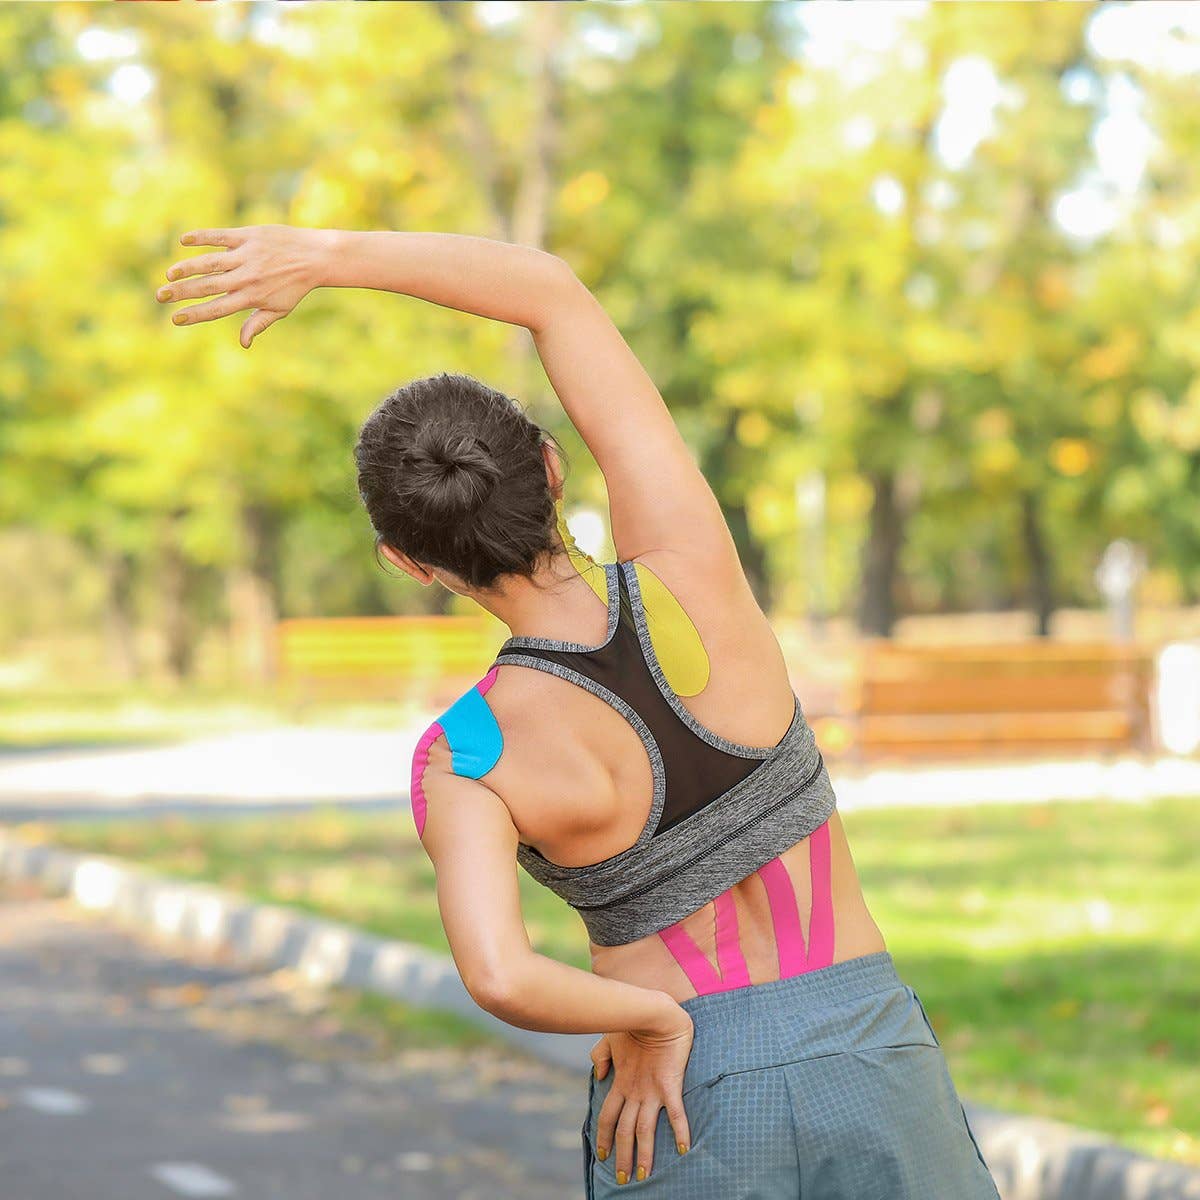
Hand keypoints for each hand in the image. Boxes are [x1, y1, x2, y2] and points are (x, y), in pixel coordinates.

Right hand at [156, 224, 333, 347]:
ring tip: (169, 274)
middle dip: (182, 293)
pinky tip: (183, 240)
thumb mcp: (280, 309)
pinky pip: (220, 236)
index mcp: (252, 297)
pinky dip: (202, 237)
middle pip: (207, 286)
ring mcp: (247, 256)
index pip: (217, 309)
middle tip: (160, 296)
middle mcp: (247, 278)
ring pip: (210, 263)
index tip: (175, 319)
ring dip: (187, 268)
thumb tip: (243, 344)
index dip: (195, 315)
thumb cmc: (296, 286)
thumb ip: (257, 324)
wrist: (316, 257)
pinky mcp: (249, 236)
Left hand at [591, 1000, 693, 1184]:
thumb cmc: (631, 1022)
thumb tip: (598, 1074)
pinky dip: (680, 1131)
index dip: (603, 1136)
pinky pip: (676, 1112)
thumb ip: (600, 1056)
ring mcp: (651, 1090)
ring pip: (645, 1130)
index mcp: (620, 1083)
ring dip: (644, 1154)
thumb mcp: (609, 1040)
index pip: (606, 1116)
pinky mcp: (670, 1085)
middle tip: (623, 1179)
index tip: (601, 1156)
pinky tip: (684, 1149)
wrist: (653, 1011)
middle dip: (622, 1156)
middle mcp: (634, 1092)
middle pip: (624, 1131)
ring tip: (645, 1175)